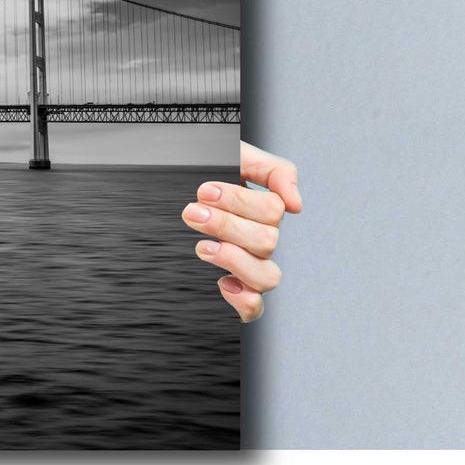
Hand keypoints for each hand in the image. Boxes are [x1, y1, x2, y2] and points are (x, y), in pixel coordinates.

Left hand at [183, 140, 300, 322]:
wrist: (168, 189)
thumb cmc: (204, 174)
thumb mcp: (236, 156)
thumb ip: (274, 170)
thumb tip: (296, 203)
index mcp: (263, 210)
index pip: (272, 211)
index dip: (239, 201)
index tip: (204, 191)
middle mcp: (260, 240)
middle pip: (267, 242)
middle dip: (226, 225)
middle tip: (193, 212)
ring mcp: (250, 266)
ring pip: (267, 277)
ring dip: (234, 260)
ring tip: (202, 246)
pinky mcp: (236, 290)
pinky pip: (254, 308)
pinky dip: (244, 300)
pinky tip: (222, 282)